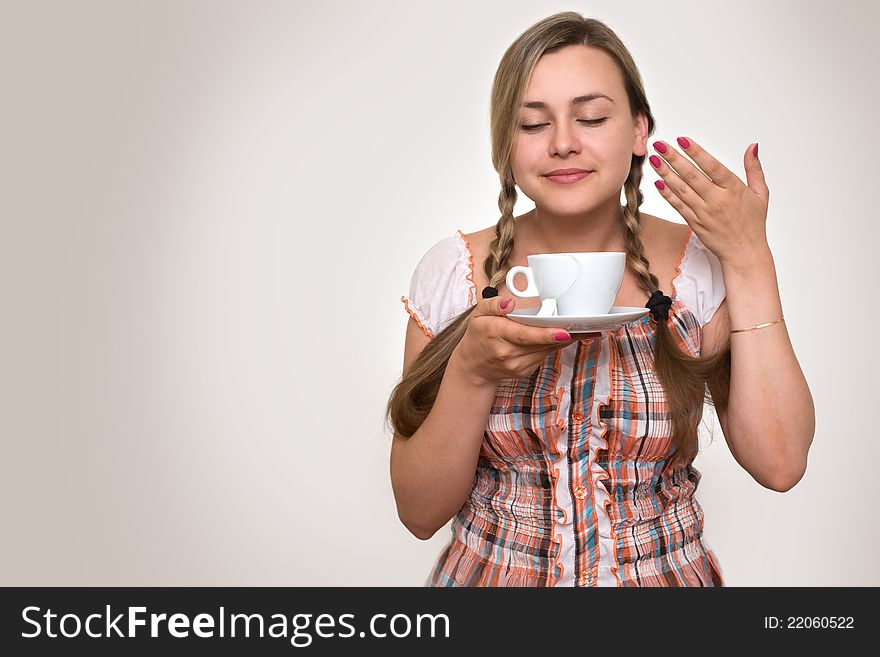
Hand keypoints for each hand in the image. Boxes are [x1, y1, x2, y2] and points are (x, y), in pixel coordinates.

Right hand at [451, 296, 583, 386]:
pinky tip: (554, 337)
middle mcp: (508, 353)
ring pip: (546, 350)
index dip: (547, 334)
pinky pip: (544, 355)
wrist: (473, 367)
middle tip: (585, 326)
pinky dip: (550, 345)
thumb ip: (491, 305)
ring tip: (576, 328)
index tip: (565, 332)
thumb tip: (509, 303)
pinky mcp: (525, 372)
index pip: (525, 335)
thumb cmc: (478, 337)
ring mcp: (517, 365)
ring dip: (560, 339)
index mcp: (497, 334)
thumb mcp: (477, 315)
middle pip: (541, 343)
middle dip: (564, 335)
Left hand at [649, 137, 770, 270]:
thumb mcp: (761, 194)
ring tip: (654, 160)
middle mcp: (717, 200)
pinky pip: (678, 206)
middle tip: (660, 145)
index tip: (682, 140)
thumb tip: (752, 146)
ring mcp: (704, 213)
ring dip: (666, 174)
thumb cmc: (753, 223)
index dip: (696, 152)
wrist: (743, 252)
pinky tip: (658, 182)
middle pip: (692, 176)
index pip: (713, 167)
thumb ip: (754, 169)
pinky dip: (667, 194)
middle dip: (674, 159)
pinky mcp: (694, 223)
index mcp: (734, 190)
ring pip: (682, 190)